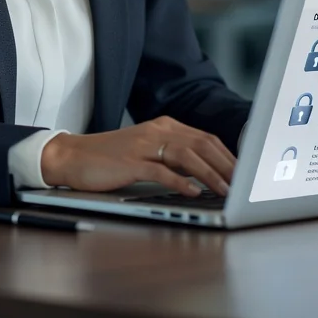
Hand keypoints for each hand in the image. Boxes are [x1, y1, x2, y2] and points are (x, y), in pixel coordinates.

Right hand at [39, 116, 235, 196]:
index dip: (227, 155)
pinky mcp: (130, 162)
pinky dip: (180, 181)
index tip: (244, 173)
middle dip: (226, 164)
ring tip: (226, 190)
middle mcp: (157, 130)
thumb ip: (173, 157)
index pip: (205, 138)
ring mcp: (143, 145)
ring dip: (210, 174)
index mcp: (164, 126)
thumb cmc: (111, 158)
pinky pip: (161, 170)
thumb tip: (205, 174)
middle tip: (244, 184)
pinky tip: (194, 192)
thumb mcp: (147, 151)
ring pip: (186, 155)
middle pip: (201, 144)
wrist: (73, 156)